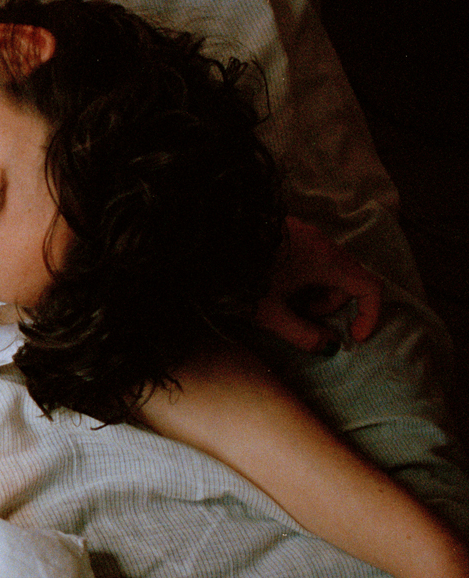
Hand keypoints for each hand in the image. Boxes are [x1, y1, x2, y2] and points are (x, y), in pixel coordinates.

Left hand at [253, 216, 381, 352]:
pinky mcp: (289, 231)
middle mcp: (323, 242)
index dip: (368, 314)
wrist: (208, 241)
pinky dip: (303, 277)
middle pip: (347, 279)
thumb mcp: (270, 312)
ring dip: (314, 292)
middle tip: (300, 316)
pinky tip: (275, 285)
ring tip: (282, 302)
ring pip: (327, 269)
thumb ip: (301, 333)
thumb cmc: (240, 275)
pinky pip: (309, 257)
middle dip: (329, 305)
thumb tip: (326, 346)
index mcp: (328, 260)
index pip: (369, 286)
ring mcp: (306, 233)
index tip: (353, 336)